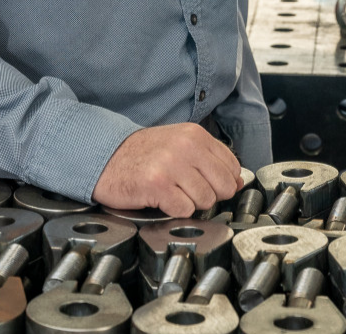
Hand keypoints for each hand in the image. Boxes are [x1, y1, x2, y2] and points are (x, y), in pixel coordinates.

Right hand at [92, 123, 242, 217]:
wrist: (106, 157)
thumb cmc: (144, 154)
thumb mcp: (179, 145)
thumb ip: (209, 159)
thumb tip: (239, 182)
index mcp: (195, 135)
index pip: (232, 167)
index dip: (223, 182)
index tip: (207, 183)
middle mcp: (186, 146)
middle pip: (223, 186)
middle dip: (209, 195)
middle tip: (187, 190)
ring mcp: (172, 165)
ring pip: (205, 201)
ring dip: (189, 203)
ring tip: (171, 192)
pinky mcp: (158, 185)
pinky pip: (184, 210)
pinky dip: (174, 211)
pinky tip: (161, 199)